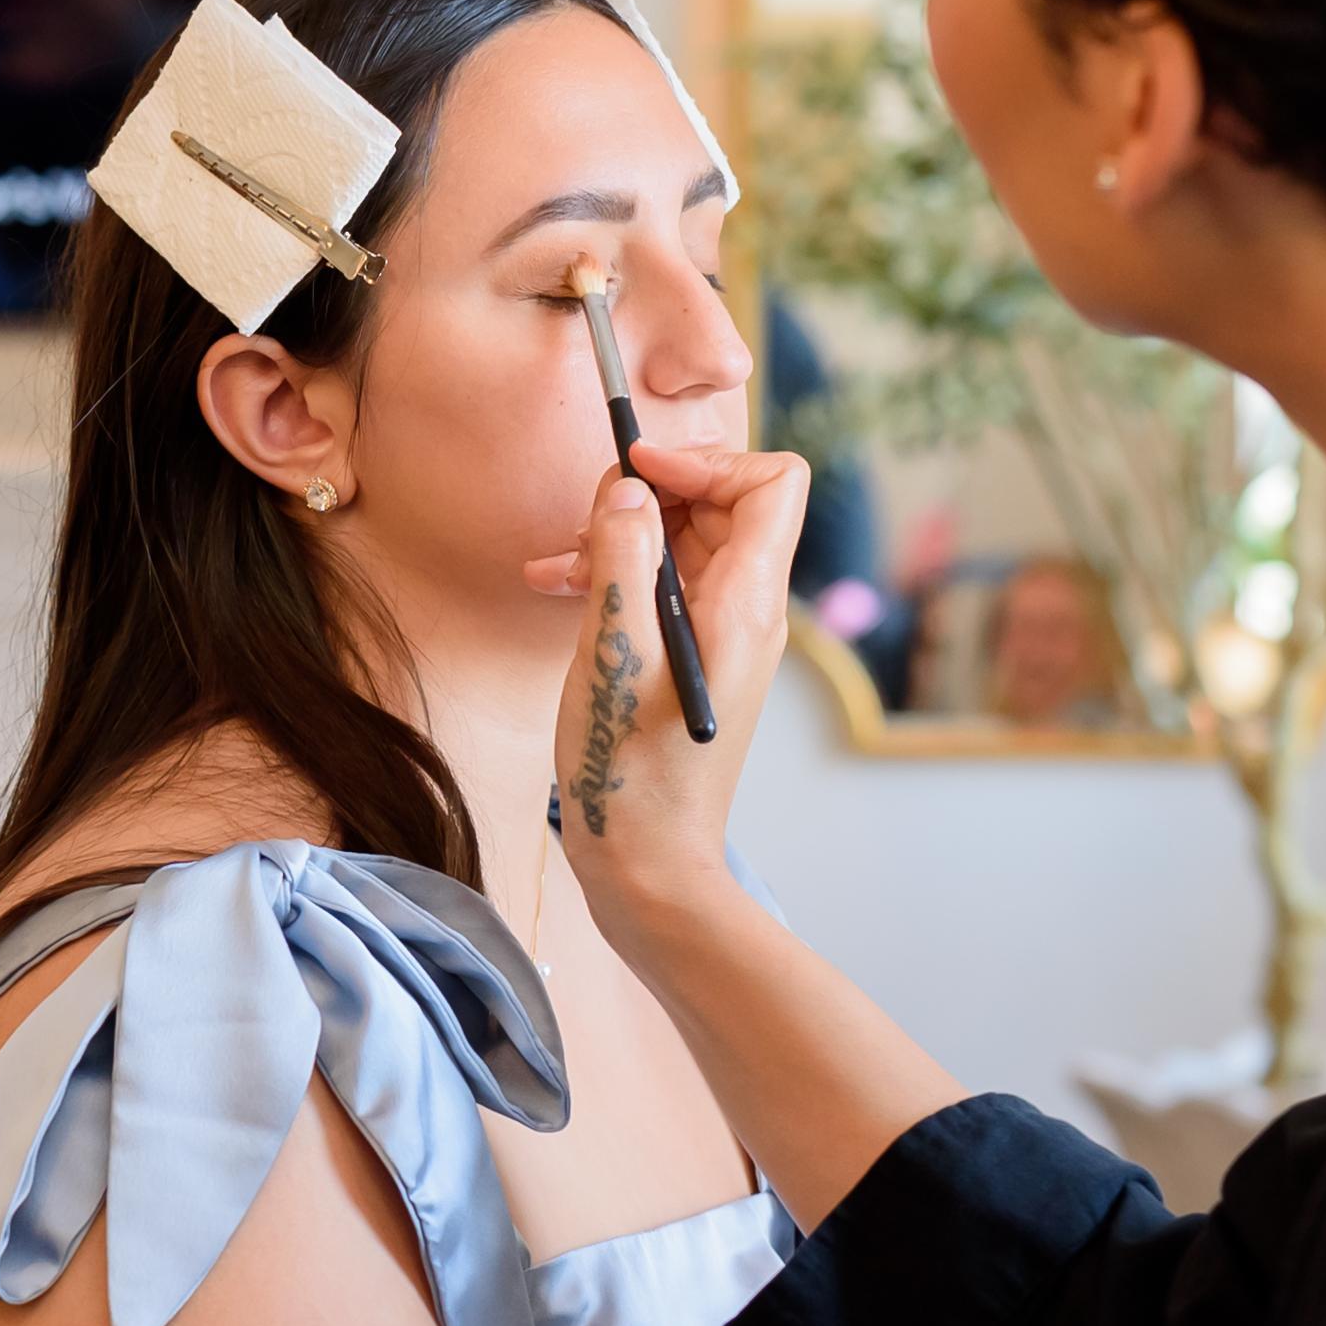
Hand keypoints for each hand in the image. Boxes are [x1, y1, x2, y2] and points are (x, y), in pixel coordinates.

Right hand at [545, 444, 802, 919]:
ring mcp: (721, 637)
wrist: (647, 864)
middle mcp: (747, 612)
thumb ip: (620, 557)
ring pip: (683, 545)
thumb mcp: (613, 650)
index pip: (771, 483)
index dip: (705, 461)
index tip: (638, 474)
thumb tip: (628, 486)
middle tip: (586, 519)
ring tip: (556, 563)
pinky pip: (661, 589)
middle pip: (722, 505)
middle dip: (652, 495)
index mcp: (746, 603)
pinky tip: (554, 589)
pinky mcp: (690, 659)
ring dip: (619, 537)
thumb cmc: (632, 771)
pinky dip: (613, 577)